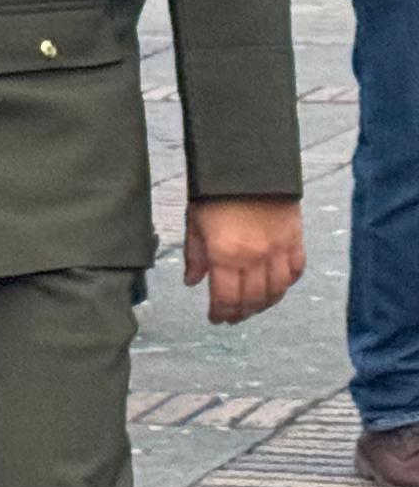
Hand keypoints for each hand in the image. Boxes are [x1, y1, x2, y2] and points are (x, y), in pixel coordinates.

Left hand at [182, 195, 303, 325]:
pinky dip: (287, 284)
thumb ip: (195, 256)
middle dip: (241, 313)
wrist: (248, 167)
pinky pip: (296, 270)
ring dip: (265, 304)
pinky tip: (277, 287)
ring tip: (253, 308)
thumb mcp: (194, 224)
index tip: (215, 319)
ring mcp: (278, 250)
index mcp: (225, 255)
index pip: (225, 298)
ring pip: (277, 290)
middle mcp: (254, 258)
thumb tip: (192, 282)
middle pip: (252, 299)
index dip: (220, 313)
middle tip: (233, 318)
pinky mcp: (295, 240)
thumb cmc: (215, 193)